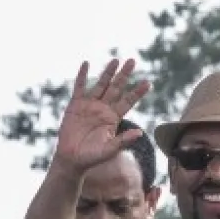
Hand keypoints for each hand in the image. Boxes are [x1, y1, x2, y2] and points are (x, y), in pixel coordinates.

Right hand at [53, 59, 150, 176]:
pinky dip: (82, 76)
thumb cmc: (92, 157)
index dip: (137, 92)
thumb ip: (123, 141)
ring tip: (115, 60)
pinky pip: (79, 87)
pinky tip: (86, 64)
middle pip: (116, 88)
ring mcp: (90, 105)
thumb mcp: (109, 150)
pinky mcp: (75, 105)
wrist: (71, 159)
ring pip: (101, 84)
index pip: (128, 101)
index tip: (148, 83)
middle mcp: (104, 108)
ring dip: (108, 72)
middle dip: (124, 75)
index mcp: (113, 117)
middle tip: (132, 61)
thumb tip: (140, 133)